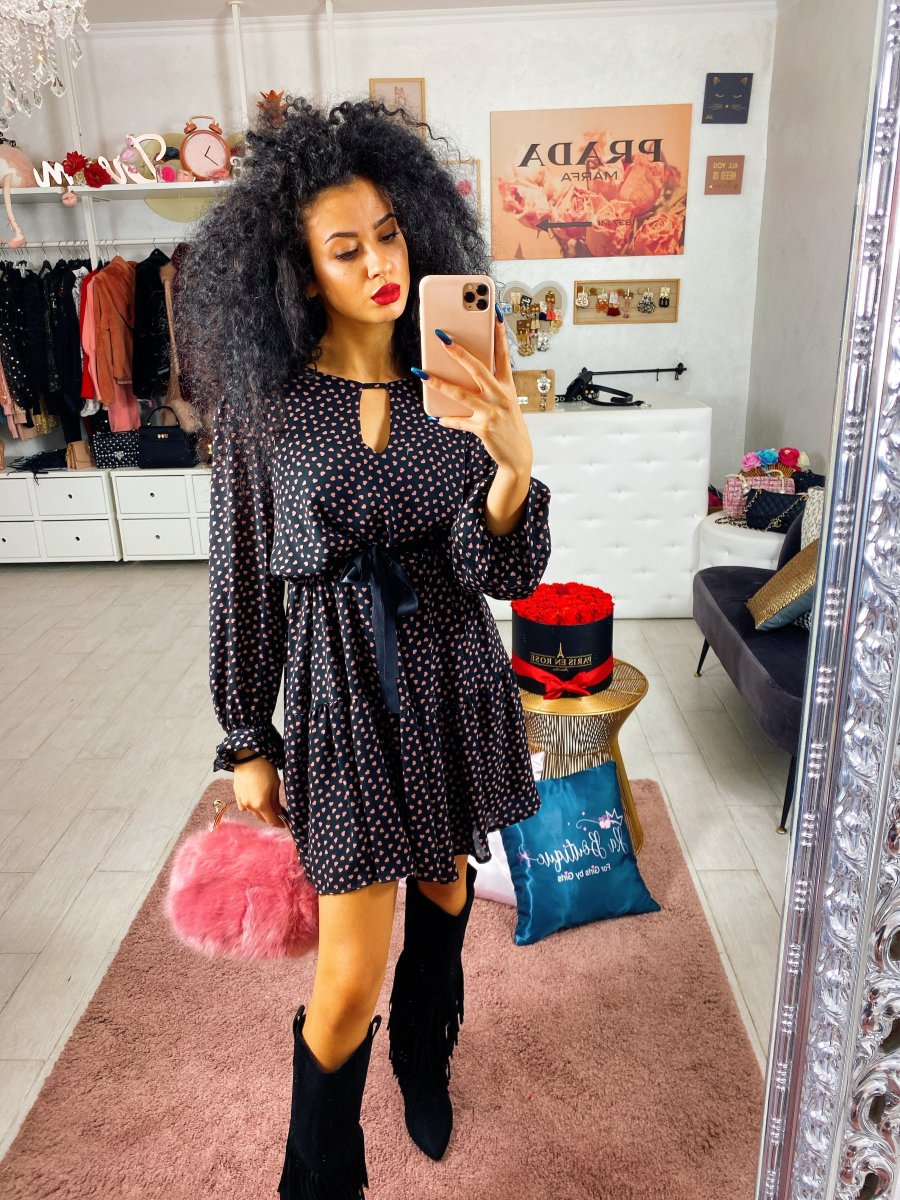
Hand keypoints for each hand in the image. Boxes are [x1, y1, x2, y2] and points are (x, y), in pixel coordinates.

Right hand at [233, 756, 288, 827]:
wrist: (248, 757)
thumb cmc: (265, 769)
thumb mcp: (275, 785)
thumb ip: (275, 801)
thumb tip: (278, 811)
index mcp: (261, 804)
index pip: (271, 820)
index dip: (279, 823)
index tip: (284, 824)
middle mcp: (250, 806)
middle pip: (262, 818)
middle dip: (270, 817)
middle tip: (278, 814)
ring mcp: (241, 801)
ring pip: (253, 812)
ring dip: (261, 811)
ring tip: (268, 804)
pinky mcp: (236, 795)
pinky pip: (244, 806)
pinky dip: (251, 805)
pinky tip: (256, 799)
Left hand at [423, 308, 533, 475]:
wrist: (518, 455)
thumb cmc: (507, 424)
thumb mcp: (504, 402)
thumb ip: (488, 386)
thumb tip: (461, 373)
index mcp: (507, 386)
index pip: (503, 355)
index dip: (499, 334)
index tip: (495, 314)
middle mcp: (501, 396)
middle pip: (478, 369)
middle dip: (459, 353)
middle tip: (442, 338)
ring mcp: (492, 412)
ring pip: (461, 394)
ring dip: (439, 383)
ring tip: (421, 373)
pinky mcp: (483, 429)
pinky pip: (458, 422)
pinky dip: (446, 419)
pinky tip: (435, 416)